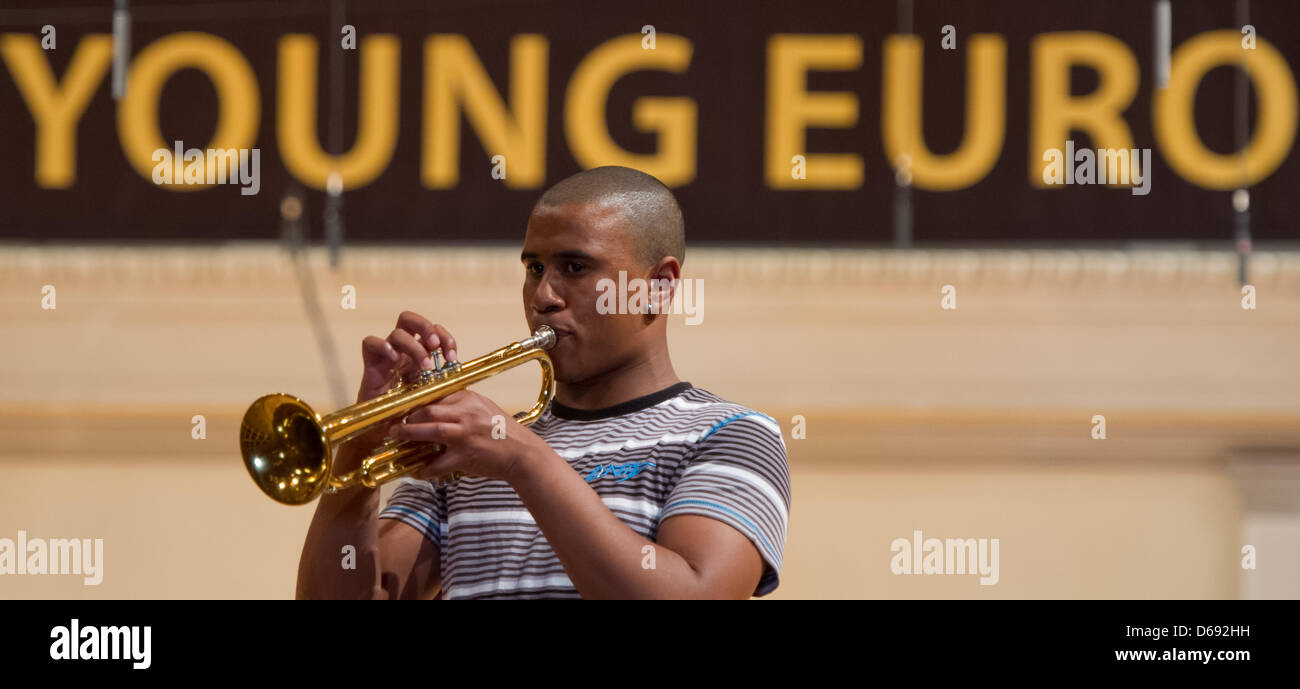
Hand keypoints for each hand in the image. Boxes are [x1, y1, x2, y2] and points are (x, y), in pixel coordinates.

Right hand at [358, 311, 458, 402]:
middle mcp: (403, 350)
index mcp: (420, 353)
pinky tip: (394, 359)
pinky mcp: (371, 365)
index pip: (433, 331)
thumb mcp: (435, 394)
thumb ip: (447, 381)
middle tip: (435, 346)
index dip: (445, 338)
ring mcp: (387, 356)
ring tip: (424, 366)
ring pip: (396, 332)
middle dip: (426, 328)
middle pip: (409, 319)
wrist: (389, 430)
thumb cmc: (413, 411)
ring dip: (413, 346)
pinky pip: (370, 343)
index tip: (452, 358)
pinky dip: (383, 346)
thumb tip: (463, 372)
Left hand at [386, 389, 547, 484]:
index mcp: (469, 400)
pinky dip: (425, 469)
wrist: (521, 452)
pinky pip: (438, 463)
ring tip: (396, 436)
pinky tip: (417, 472)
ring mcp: (465, 435)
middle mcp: (466, 414)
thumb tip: (436, 406)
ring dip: (409, 434)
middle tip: (395, 423)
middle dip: (408, 417)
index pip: (436, 397)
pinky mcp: (465, 456)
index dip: (416, 403)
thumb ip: (461, 405)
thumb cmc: (502, 430)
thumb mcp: (483, 408)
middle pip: (428, 410)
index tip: (403, 407)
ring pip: (430, 430)